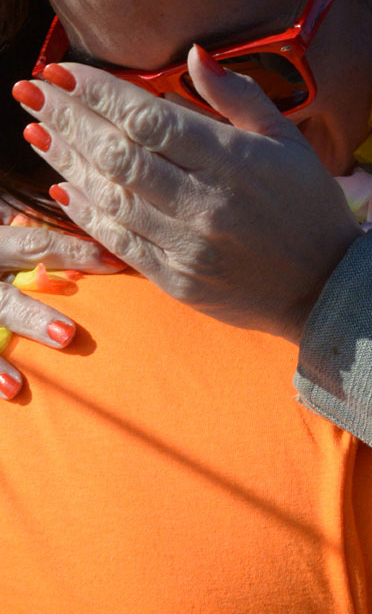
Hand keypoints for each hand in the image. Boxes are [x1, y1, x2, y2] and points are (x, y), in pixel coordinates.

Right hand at [0, 198, 122, 398]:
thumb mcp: (3, 231)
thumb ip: (27, 236)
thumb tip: (81, 221)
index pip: (36, 244)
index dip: (77, 253)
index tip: (118, 264)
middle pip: (1, 297)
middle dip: (32, 316)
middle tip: (69, 337)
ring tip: (18, 385)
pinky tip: (6, 392)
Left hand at [12, 50, 362, 343]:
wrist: (328, 288)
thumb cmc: (311, 206)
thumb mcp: (287, 141)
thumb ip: (238, 96)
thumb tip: (192, 55)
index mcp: (235, 162)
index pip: (150, 120)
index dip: (100, 93)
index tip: (63, 72)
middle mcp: (205, 203)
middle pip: (119, 154)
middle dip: (69, 118)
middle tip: (31, 91)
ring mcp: (187, 245)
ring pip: (109, 196)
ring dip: (66, 160)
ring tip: (36, 129)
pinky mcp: (176, 280)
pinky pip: (118, 240)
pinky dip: (86, 211)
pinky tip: (61, 184)